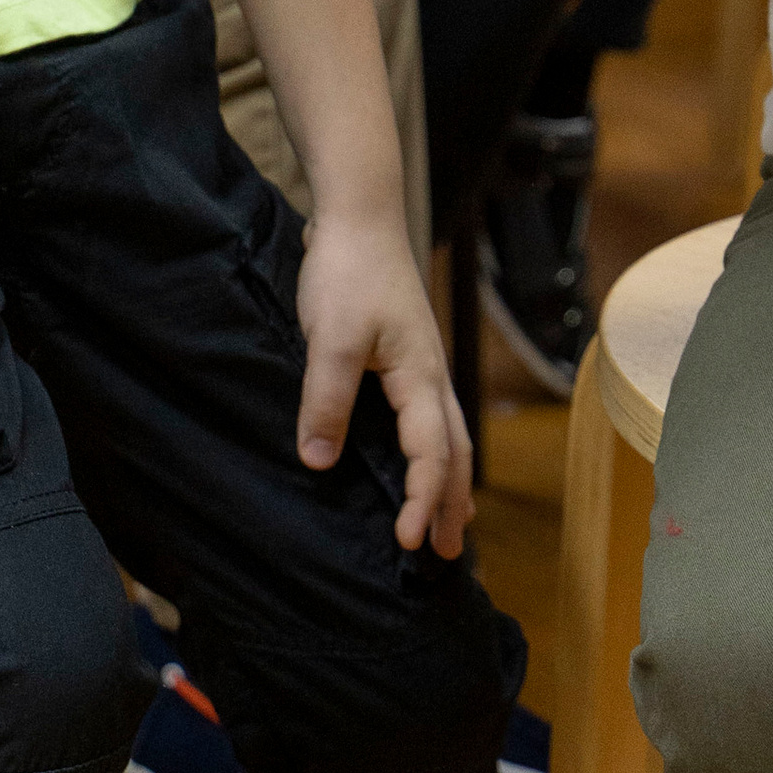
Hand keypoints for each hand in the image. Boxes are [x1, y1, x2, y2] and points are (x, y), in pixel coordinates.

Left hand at [295, 207, 472, 558]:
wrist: (359, 216)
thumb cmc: (347, 271)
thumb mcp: (329, 337)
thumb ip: (326, 400)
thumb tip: (318, 462)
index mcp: (420, 376)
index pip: (431, 454)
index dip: (421, 501)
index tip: (405, 543)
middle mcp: (432, 376)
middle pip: (454, 453)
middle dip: (453, 506)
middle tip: (448, 557)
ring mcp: (424, 365)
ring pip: (449, 437)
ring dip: (450, 483)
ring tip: (448, 525)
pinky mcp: (408, 357)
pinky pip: (432, 419)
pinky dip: (436, 453)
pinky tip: (419, 461)